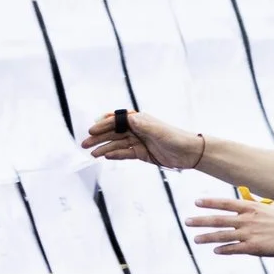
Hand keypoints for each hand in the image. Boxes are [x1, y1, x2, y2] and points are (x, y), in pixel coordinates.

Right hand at [80, 107, 204, 170]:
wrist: (189, 152)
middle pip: (114, 133)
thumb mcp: (156, 129)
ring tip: (92, 153)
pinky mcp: (142, 153)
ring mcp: (139, 142)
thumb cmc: (174, 137)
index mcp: (139, 120)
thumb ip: (139, 124)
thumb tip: (124, 117)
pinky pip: (125, 153)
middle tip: (84, 143)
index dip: (103, 125)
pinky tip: (106, 156)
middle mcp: (137, 129)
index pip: (117, 121)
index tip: (92, 129)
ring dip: (104, 148)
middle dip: (99, 137)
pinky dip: (115, 154)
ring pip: (117, 144)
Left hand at [187, 194, 273, 257]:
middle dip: (201, 221)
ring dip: (207, 237)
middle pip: (218, 219)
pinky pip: (234, 249)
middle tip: (187, 221)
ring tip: (195, 239)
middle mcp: (247, 219)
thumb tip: (254, 198)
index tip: (197, 202)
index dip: (210, 203)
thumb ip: (261, 203)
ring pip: (222, 235)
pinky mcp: (254, 247)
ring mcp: (249, 233)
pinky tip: (215, 250)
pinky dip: (224, 249)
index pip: (225, 203)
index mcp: (251, 207)